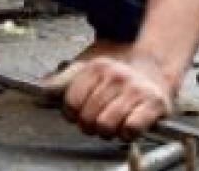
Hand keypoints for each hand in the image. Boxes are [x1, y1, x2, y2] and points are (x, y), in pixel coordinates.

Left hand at [45, 51, 175, 139]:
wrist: (156, 67)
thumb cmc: (118, 74)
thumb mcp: (89, 69)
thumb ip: (64, 80)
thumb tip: (42, 90)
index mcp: (96, 68)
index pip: (71, 103)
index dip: (73, 114)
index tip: (80, 113)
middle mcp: (115, 76)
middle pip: (88, 118)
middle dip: (91, 125)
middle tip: (99, 119)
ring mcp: (135, 89)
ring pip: (107, 126)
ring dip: (109, 131)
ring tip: (114, 122)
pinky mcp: (154, 103)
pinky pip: (131, 129)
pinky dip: (128, 133)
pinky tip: (128, 125)